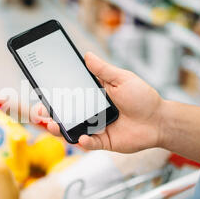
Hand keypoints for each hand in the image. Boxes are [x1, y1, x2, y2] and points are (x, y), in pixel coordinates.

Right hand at [33, 52, 164, 152]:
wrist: (159, 120)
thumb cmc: (143, 98)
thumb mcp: (122, 79)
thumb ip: (103, 70)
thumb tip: (86, 55)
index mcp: (94, 96)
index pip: (70, 95)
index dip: (55, 95)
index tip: (42, 92)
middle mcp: (92, 112)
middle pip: (66, 114)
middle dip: (50, 114)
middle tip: (40, 112)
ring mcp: (96, 127)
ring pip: (72, 130)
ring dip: (60, 129)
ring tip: (53, 125)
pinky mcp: (103, 141)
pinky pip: (89, 143)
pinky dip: (83, 141)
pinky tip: (81, 136)